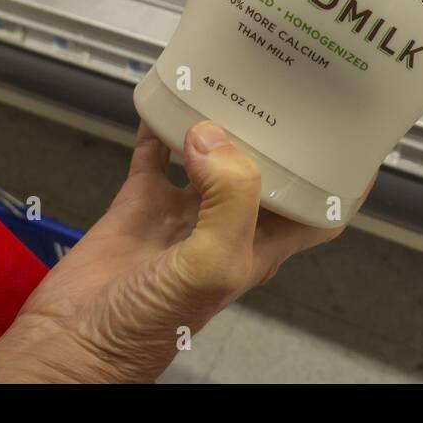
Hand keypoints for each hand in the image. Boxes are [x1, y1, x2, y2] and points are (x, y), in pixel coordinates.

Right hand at [0, 120, 369, 382]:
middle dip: (275, 133)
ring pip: (212, 154)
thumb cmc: (150, 328)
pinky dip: (162, 127)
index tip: (348, 133)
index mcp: (260, 245)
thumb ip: (227, 200)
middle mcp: (228, 225)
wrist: (73, 343)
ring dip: (219, 123)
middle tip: (282, 84)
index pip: (317, 209)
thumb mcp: (210, 265)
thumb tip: (214, 136)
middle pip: (265, 169)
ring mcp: (184, 213)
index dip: (339, 177)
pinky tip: (167, 100)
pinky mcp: (140, 204)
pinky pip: (157, 155)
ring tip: (228, 79)